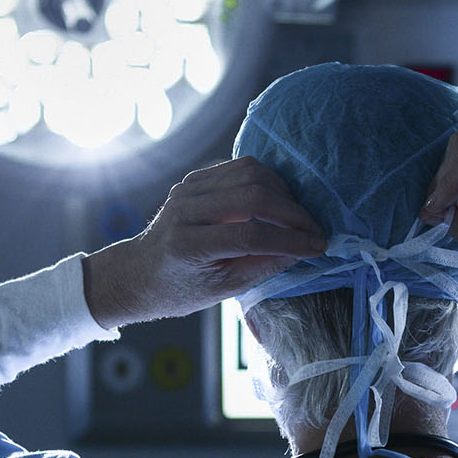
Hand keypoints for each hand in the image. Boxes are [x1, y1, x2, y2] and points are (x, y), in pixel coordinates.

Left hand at [86, 158, 325, 326]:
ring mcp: (188, 189)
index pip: (250, 235)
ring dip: (283, 192)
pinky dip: (267, 181)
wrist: (140, 272)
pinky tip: (278, 202)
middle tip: (314, 231)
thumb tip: (303, 248)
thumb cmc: (180, 290)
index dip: (290, 240)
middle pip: (253, 195)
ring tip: (298, 217)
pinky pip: (239, 167)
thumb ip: (263, 266)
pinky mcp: (194, 178)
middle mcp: (185, 210)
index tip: (317, 247)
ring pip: (250, 172)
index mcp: (188, 245)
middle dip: (293, 213)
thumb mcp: (223, 290)